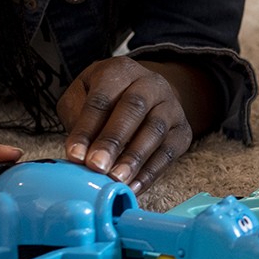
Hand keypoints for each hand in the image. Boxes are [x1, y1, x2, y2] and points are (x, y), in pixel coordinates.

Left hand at [59, 56, 192, 192]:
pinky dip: (151, 172)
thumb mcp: (83, 94)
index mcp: (120, 71)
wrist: (147, 95)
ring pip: (155, 130)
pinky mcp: (183, 130)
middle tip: (97, 166)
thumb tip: (78, 151)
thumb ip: (76, 115)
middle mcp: (150, 84)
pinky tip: (133, 187)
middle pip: (133, 109)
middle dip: (113, 140)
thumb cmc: (107, 99)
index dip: (87, 128)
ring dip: (134, 158)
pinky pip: (169, 152)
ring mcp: (171, 106)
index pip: (101, 99)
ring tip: (116, 180)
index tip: (75, 155)